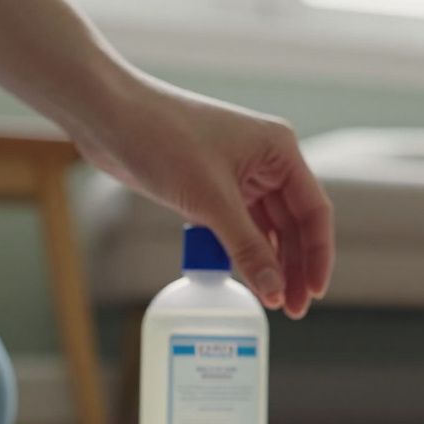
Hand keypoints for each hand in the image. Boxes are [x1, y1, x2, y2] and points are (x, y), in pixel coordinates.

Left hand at [72, 72, 332, 318]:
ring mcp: (240, 174)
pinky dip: (243, 251)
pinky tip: (247, 278)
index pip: (314, 211)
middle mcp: (266, 161)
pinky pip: (239, 226)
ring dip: (270, 263)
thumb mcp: (210, 201)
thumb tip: (275, 293)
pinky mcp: (212, 185)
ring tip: (273, 300)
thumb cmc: (162, 139)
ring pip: (267, 228)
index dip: (317, 255)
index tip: (314, 293)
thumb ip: (247, 249)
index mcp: (280, 151)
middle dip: (294, 266)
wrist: (106, 114)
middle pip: (294, 224)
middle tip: (293, 308)